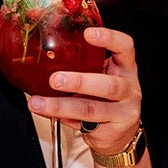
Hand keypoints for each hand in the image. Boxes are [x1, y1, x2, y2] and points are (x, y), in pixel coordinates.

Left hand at [26, 26, 141, 154]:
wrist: (119, 134)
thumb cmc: (106, 98)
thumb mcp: (101, 75)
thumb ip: (83, 65)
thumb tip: (44, 55)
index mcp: (125, 68)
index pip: (125, 47)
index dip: (109, 39)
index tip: (88, 33)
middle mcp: (129, 89)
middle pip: (109, 85)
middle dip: (79, 81)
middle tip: (55, 79)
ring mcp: (124, 112)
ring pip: (92, 109)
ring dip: (61, 105)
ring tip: (39, 102)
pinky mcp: (113, 131)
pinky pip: (85, 126)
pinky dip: (64, 119)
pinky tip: (51, 115)